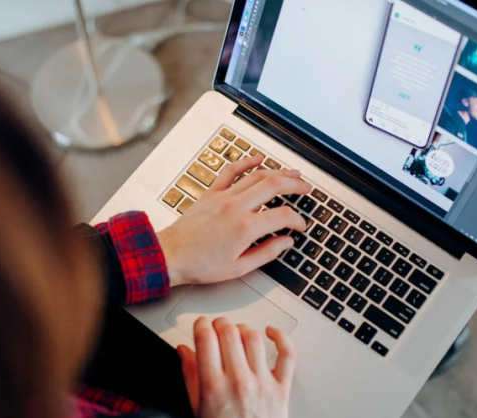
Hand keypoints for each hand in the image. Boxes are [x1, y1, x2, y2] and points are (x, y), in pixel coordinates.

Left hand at [157, 154, 310, 286]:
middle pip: (274, 185)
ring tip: (293, 173)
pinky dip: (246, 162)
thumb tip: (285, 242)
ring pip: (256, 175)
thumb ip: (267, 253)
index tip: (299, 226)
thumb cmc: (199, 265)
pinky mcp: (211, 193)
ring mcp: (223, 197)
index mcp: (245, 228)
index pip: (283, 215)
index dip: (297, 220)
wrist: (170, 255)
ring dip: (278, 171)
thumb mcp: (238, 268)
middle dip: (295, 184)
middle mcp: (236, 207)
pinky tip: (258, 159)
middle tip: (306, 188)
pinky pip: (231, 171)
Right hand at [177, 317, 295, 417]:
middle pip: (229, 333)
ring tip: (237, 333)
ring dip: (243, 329)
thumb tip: (184, 351)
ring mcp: (263, 383)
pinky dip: (281, 337)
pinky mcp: (282, 388)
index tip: (200, 324)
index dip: (201, 324)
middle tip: (216, 327)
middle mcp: (239, 382)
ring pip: (254, 338)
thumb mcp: (197, 408)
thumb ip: (191, 376)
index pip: (206, 340)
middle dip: (220, 324)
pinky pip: (287, 354)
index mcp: (214, 388)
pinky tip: (271, 332)